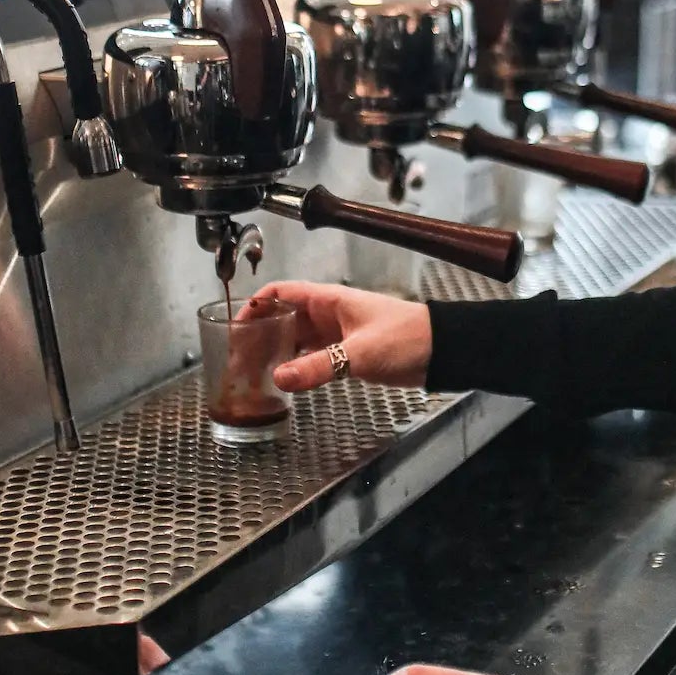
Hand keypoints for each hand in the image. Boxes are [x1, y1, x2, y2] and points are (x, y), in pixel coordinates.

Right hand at [242, 280, 432, 392]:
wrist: (441, 350)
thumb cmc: (405, 337)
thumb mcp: (358, 353)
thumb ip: (319, 366)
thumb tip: (279, 378)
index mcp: (328, 299)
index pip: (281, 292)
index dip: (255, 305)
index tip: (234, 326)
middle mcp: (328, 314)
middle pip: (283, 318)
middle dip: (260, 335)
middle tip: (238, 359)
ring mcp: (336, 334)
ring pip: (296, 340)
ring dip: (276, 352)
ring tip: (253, 373)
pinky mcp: (346, 354)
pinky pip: (312, 357)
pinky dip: (296, 367)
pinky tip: (284, 382)